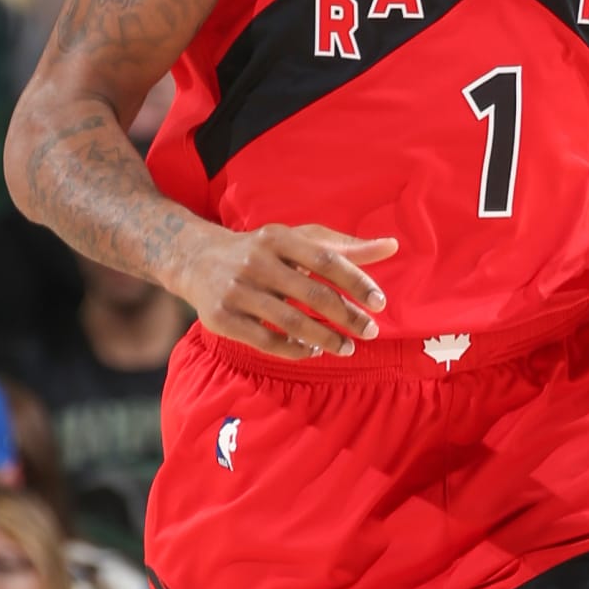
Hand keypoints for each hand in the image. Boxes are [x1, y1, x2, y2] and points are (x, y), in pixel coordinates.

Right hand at [177, 222, 396, 359]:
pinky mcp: (222, 318)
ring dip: (325, 339)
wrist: (196, 259)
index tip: (380, 303)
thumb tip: (392, 247)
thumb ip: (344, 247)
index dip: (356, 282)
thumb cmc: (262, 250)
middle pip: (311, 294)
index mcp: (279, 237)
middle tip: (370, 331)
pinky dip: (294, 349)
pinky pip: (266, 341)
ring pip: (290, 322)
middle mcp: (256, 261)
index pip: (325, 260)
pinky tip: (313, 351)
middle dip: (346, 316)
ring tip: (348, 348)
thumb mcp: (298, 240)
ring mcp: (237, 291)